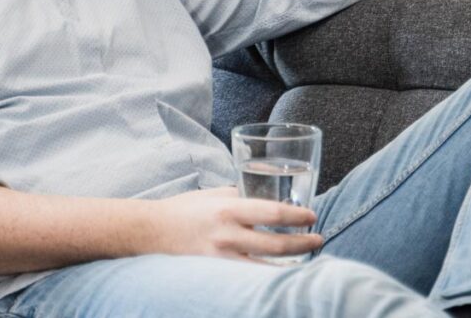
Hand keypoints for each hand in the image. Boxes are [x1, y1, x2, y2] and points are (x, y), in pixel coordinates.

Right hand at [143, 186, 323, 261]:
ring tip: (308, 256)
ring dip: (292, 262)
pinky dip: (270, 275)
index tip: (312, 216)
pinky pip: (250, 277)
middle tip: (318, 239)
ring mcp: (222, 259)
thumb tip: (269, 195)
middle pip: (276, 244)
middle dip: (303, 243)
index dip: (298, 216)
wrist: (152, 231)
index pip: (273, 212)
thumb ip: (241, 195)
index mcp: (229, 209)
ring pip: (267, 266)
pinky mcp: (216, 274)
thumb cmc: (185, 209)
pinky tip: (283, 272)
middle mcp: (228, 235)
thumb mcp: (215, 193)